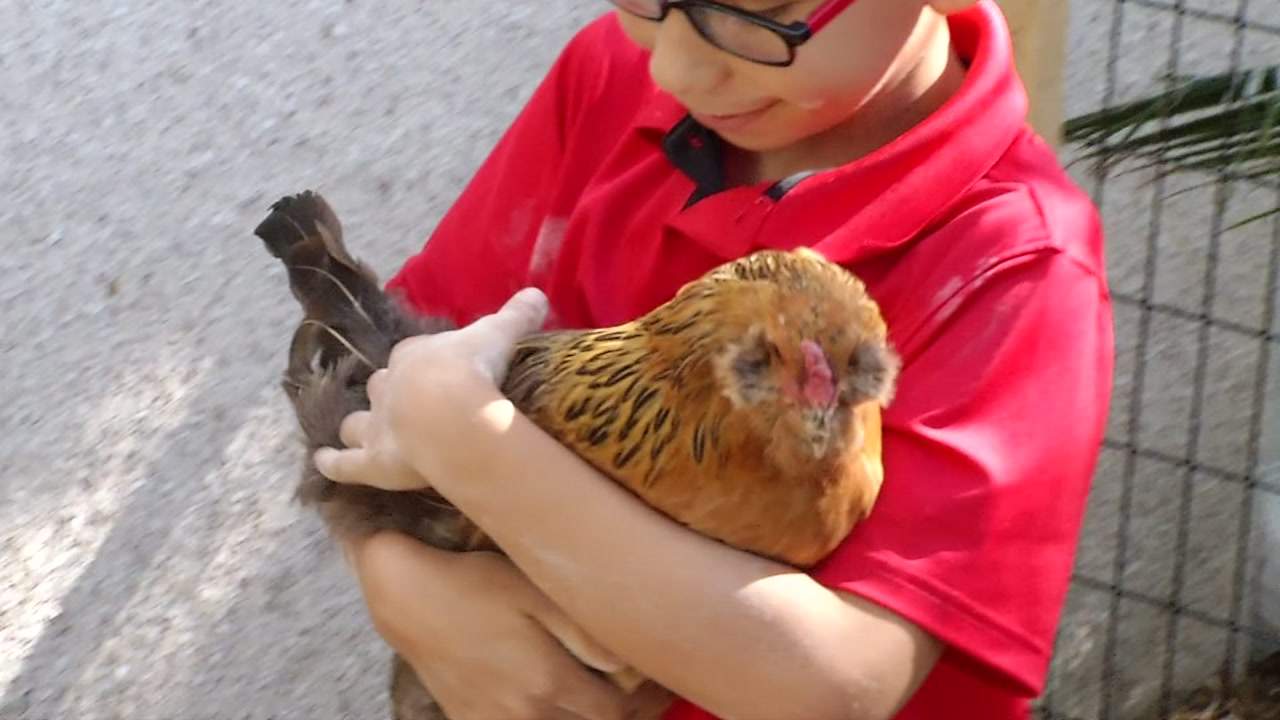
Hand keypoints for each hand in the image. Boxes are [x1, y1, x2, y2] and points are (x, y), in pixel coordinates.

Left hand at [314, 288, 548, 490]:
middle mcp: (388, 387)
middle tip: (410, 406)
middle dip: (392, 395)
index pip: (412, 357)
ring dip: (359, 425)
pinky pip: (344, 464)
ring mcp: (376, 424)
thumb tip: (538, 294)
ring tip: (362, 432)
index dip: (424, 366)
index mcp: (413, 355)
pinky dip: (332, 463)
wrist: (451, 411)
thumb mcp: (499, 333)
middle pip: (383, 387)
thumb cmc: (473, 367)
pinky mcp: (372, 461)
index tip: (441, 373)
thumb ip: (516, 315)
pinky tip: (321, 463)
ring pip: (357, 423)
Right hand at [348, 531, 631, 719]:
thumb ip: (585, 631)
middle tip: (652, 696)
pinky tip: (563, 705)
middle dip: (628, 717)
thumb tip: (629, 665)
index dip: (646, 703)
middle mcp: (524, 713)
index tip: (663, 684)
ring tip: (613, 703)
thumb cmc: (474, 583)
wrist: (407, 597)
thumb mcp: (535, 592)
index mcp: (547, 682)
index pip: (615, 714)